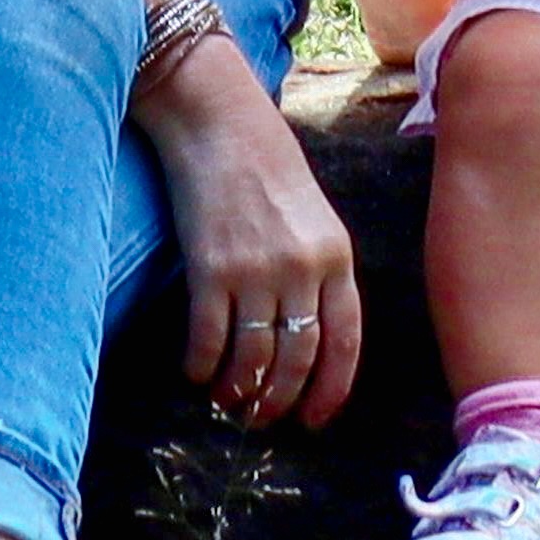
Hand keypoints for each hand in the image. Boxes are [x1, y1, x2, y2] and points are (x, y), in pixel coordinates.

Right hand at [146, 47, 362, 427]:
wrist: (217, 119)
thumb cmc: (263, 164)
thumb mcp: (312, 216)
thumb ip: (317, 270)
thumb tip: (304, 336)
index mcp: (336, 256)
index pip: (344, 342)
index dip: (329, 390)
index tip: (312, 419)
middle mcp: (302, 269)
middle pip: (297, 359)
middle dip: (278, 400)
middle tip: (260, 418)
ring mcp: (256, 270)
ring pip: (252, 357)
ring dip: (238, 389)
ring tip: (226, 399)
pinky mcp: (210, 267)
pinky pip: (208, 338)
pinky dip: (200, 365)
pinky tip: (195, 372)